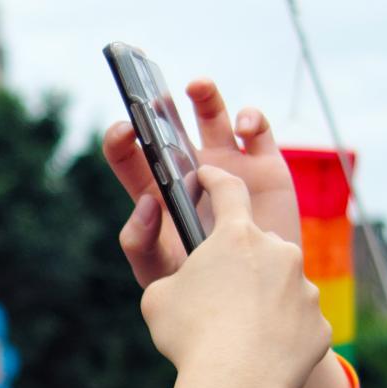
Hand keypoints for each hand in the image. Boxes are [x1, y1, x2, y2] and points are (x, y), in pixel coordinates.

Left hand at [103, 80, 301, 286]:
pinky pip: (257, 131)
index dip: (122, 139)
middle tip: (154, 94)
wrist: (253, 301)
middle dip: (160, 105)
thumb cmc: (197, 293)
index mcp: (158, 194)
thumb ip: (139, 243)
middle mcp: (189, 172)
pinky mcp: (264, 167)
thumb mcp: (158, 273)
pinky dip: (251, 119)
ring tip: (196, 86)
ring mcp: (227, 165)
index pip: (130, 158)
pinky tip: (242, 127)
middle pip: (170, 126)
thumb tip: (146, 201)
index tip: (125, 129)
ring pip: (213, 116)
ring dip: (205, 95)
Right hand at [131, 167, 332, 387]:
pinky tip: (259, 354)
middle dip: (241, 263)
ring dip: (263, 299)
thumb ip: (176, 279)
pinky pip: (297, 322)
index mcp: (236, 236)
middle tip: (219, 294)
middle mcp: (278, 251)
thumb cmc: (191, 335)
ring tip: (238, 333)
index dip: (216, 180)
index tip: (209, 176)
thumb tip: (187, 286)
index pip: (229, 190)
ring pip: (282, 285)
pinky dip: (281, 333)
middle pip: (258, 246)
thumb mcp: (158, 298)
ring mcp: (304, 287)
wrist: (236, 383)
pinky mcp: (318, 323)